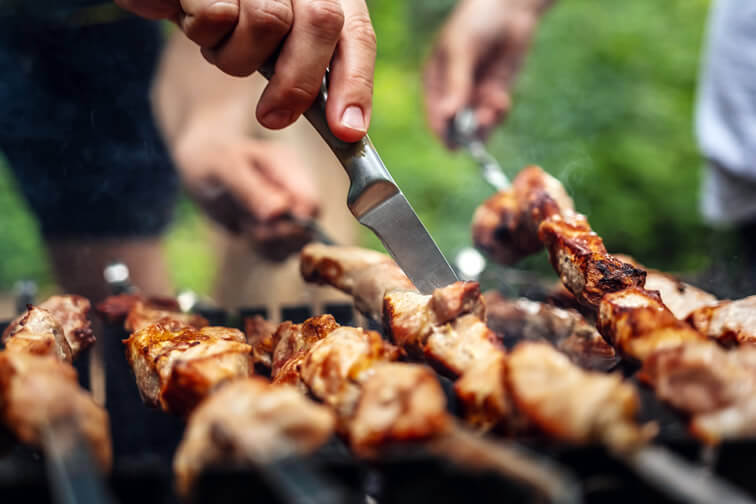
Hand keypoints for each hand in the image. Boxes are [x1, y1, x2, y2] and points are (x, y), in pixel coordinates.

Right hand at [116, 0, 375, 141]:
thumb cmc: (232, 16)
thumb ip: (308, 74)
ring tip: (221, 43)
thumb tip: (345, 127)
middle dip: (299, 81)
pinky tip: (192, 17)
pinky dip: (203, 32)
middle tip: (273, 118)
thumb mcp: (276, 43)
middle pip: (323, 22)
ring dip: (237, 55)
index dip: (356, 84)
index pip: (356, 35)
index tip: (347, 131)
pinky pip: (217, 15)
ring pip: (267, 21)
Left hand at [174, 133, 319, 258]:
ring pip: (292, 247)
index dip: (297, 221)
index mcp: (290, 170)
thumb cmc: (213, 159)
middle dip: (277, 235)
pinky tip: (244, 230)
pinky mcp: (276, 233)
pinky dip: (260, 250)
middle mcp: (295, 195)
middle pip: (307, 231)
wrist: (200, 166)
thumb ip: (252, 190)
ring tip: (242, 221)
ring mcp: (288, 215)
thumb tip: (279, 212)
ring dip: (266, 244)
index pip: (312, 204)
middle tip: (249, 224)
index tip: (267, 221)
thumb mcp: (227, 169)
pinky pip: (278, 254)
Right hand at [424, 0, 552, 146]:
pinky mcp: (495, 95)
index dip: (442, 131)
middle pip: (456, 126)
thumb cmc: (475, 22)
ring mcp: (475, 97)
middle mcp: (453, 95)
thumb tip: (448, 115)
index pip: (435, 115)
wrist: (509, 9)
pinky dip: (499, 113)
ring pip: (477, 125)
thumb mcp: (461, 50)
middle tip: (479, 125)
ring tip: (493, 110)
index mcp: (435, 83)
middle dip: (467, 130)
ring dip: (486, 124)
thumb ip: (456, 83)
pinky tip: (502, 100)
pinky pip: (495, 115)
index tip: (452, 144)